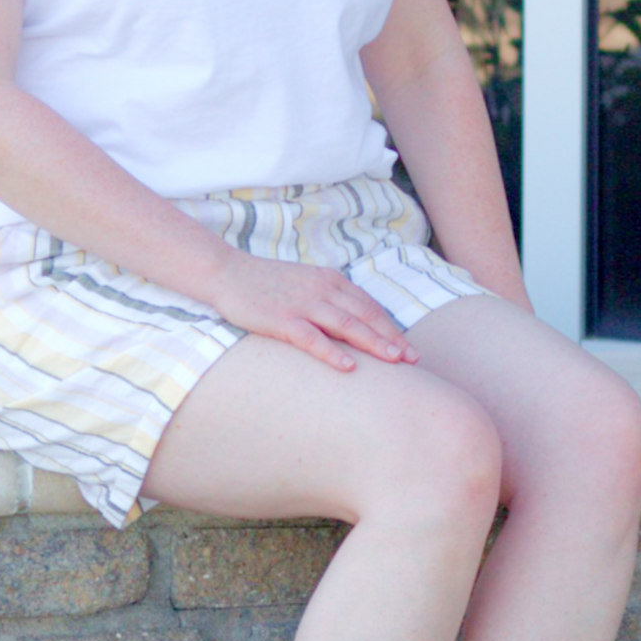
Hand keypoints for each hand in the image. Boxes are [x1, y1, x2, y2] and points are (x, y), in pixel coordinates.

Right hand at [206, 248, 418, 371]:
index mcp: (330, 280)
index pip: (369, 306)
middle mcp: (322, 289)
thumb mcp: (304, 283)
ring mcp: (302, 304)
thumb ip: (328, 297)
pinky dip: (332, 352)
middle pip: (365, 316)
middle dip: (391, 339)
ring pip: (346, 325)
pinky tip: (348, 367)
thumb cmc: (265, 283)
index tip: (408, 348)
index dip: (390, 328)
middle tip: (413, 360)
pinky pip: (312, 338)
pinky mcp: (282, 319)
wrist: (227, 273)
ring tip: (394, 362)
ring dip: (373, 344)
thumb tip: (351, 323)